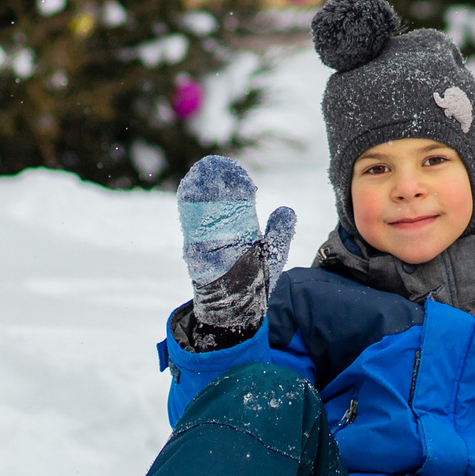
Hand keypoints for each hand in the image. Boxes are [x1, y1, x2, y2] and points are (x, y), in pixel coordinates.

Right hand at [176, 157, 295, 337]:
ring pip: (203, 215)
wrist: (236, 311)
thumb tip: (286, 209)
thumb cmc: (254, 282)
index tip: (231, 168)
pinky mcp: (199, 257)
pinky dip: (190, 215)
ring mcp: (209, 246)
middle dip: (214, 185)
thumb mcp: (271, 254)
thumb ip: (279, 232)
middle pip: (217, 205)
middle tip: (211, 164)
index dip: (234, 186)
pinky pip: (193, 234)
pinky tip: (188, 197)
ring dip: (201, 195)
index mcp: (240, 232)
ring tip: (199, 174)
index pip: (237, 204)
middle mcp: (223, 236)